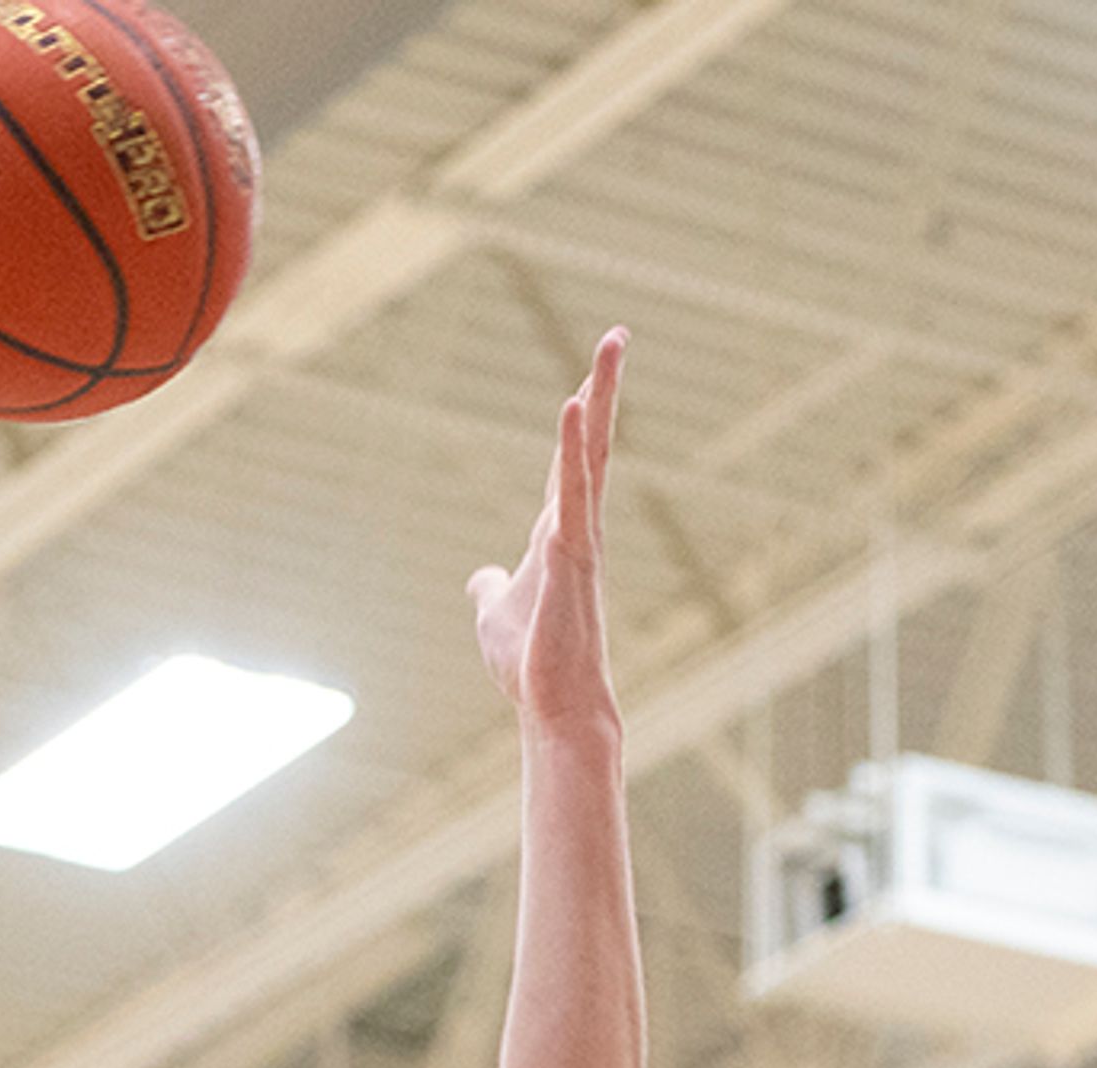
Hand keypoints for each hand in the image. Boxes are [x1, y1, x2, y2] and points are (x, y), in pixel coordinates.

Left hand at [468, 328, 624, 730]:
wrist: (553, 704)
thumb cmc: (530, 662)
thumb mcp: (495, 613)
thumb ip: (490, 588)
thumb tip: (478, 578)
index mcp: (558, 533)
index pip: (569, 463)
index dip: (581, 417)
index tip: (591, 373)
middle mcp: (575, 526)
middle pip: (591, 444)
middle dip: (603, 388)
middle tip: (618, 334)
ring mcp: (579, 539)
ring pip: (590, 456)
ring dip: (599, 400)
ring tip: (609, 347)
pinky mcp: (573, 556)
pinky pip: (573, 491)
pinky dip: (571, 449)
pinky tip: (572, 407)